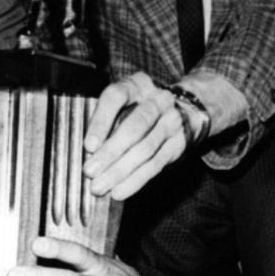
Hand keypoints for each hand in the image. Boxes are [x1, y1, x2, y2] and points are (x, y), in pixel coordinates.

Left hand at [83, 73, 188, 198]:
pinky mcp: (179, 144)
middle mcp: (158, 100)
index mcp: (137, 84)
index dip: (101, 121)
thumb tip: (88, 152)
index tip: (89, 145)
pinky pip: (155, 165)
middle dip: (111, 152)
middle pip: (135, 126)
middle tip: (90, 171)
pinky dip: (135, 180)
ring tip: (100, 186)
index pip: (116, 97)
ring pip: (145, 149)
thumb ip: (106, 120)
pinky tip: (119, 191)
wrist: (185, 109)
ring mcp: (172, 122)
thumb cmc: (140, 107)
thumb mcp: (123, 102)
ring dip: (120, 171)